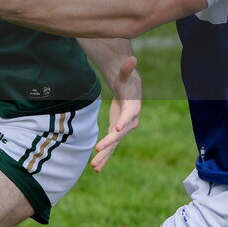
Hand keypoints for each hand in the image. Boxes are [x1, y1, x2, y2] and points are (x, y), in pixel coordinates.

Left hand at [90, 56, 140, 171]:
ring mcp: (122, 130)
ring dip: (104, 156)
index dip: (123, 122)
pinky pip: (110, 147)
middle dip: (109, 142)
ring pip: (113, 145)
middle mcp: (130, 123)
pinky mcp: (116, 134)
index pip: (128, 117)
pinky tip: (96, 168)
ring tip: (94, 166)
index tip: (117, 129)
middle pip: (119, 134)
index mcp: (133, 109)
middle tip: (98, 150)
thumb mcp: (125, 75)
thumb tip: (131, 58)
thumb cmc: (127, 82)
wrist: (130, 92)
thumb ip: (127, 69)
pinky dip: (104, 157)